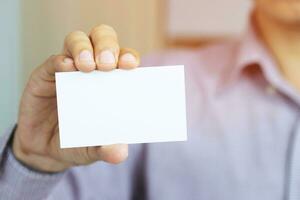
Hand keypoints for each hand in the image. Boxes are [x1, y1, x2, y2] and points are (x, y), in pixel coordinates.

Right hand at [12, 25, 139, 172]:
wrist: (45, 149)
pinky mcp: (46, 74)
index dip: (129, 57)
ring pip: (78, 40)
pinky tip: (66, 67)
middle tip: (107, 64)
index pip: (125, 59)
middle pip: (103, 39)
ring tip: (87, 66)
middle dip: (107, 46)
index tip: (130, 65)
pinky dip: (61, 60)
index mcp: (112, 82)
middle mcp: (92, 70)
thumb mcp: (93, 149)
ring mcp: (69, 69)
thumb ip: (106, 149)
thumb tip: (120, 152)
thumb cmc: (77, 142)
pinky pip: (54, 59)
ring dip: (84, 48)